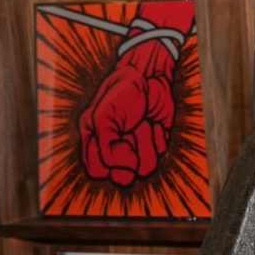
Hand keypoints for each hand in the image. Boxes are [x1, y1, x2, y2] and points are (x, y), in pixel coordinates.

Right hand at [79, 1, 191, 187]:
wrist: (150, 77)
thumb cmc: (121, 93)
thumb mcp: (103, 118)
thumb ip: (108, 149)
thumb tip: (127, 171)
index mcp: (94, 142)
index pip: (97, 171)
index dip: (109, 162)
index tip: (118, 140)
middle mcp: (114, 150)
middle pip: (123, 177)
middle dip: (132, 154)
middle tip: (131, 130)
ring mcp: (136, 149)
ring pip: (145, 168)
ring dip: (147, 143)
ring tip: (143, 123)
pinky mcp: (155, 144)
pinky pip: (160, 153)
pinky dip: (159, 137)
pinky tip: (154, 122)